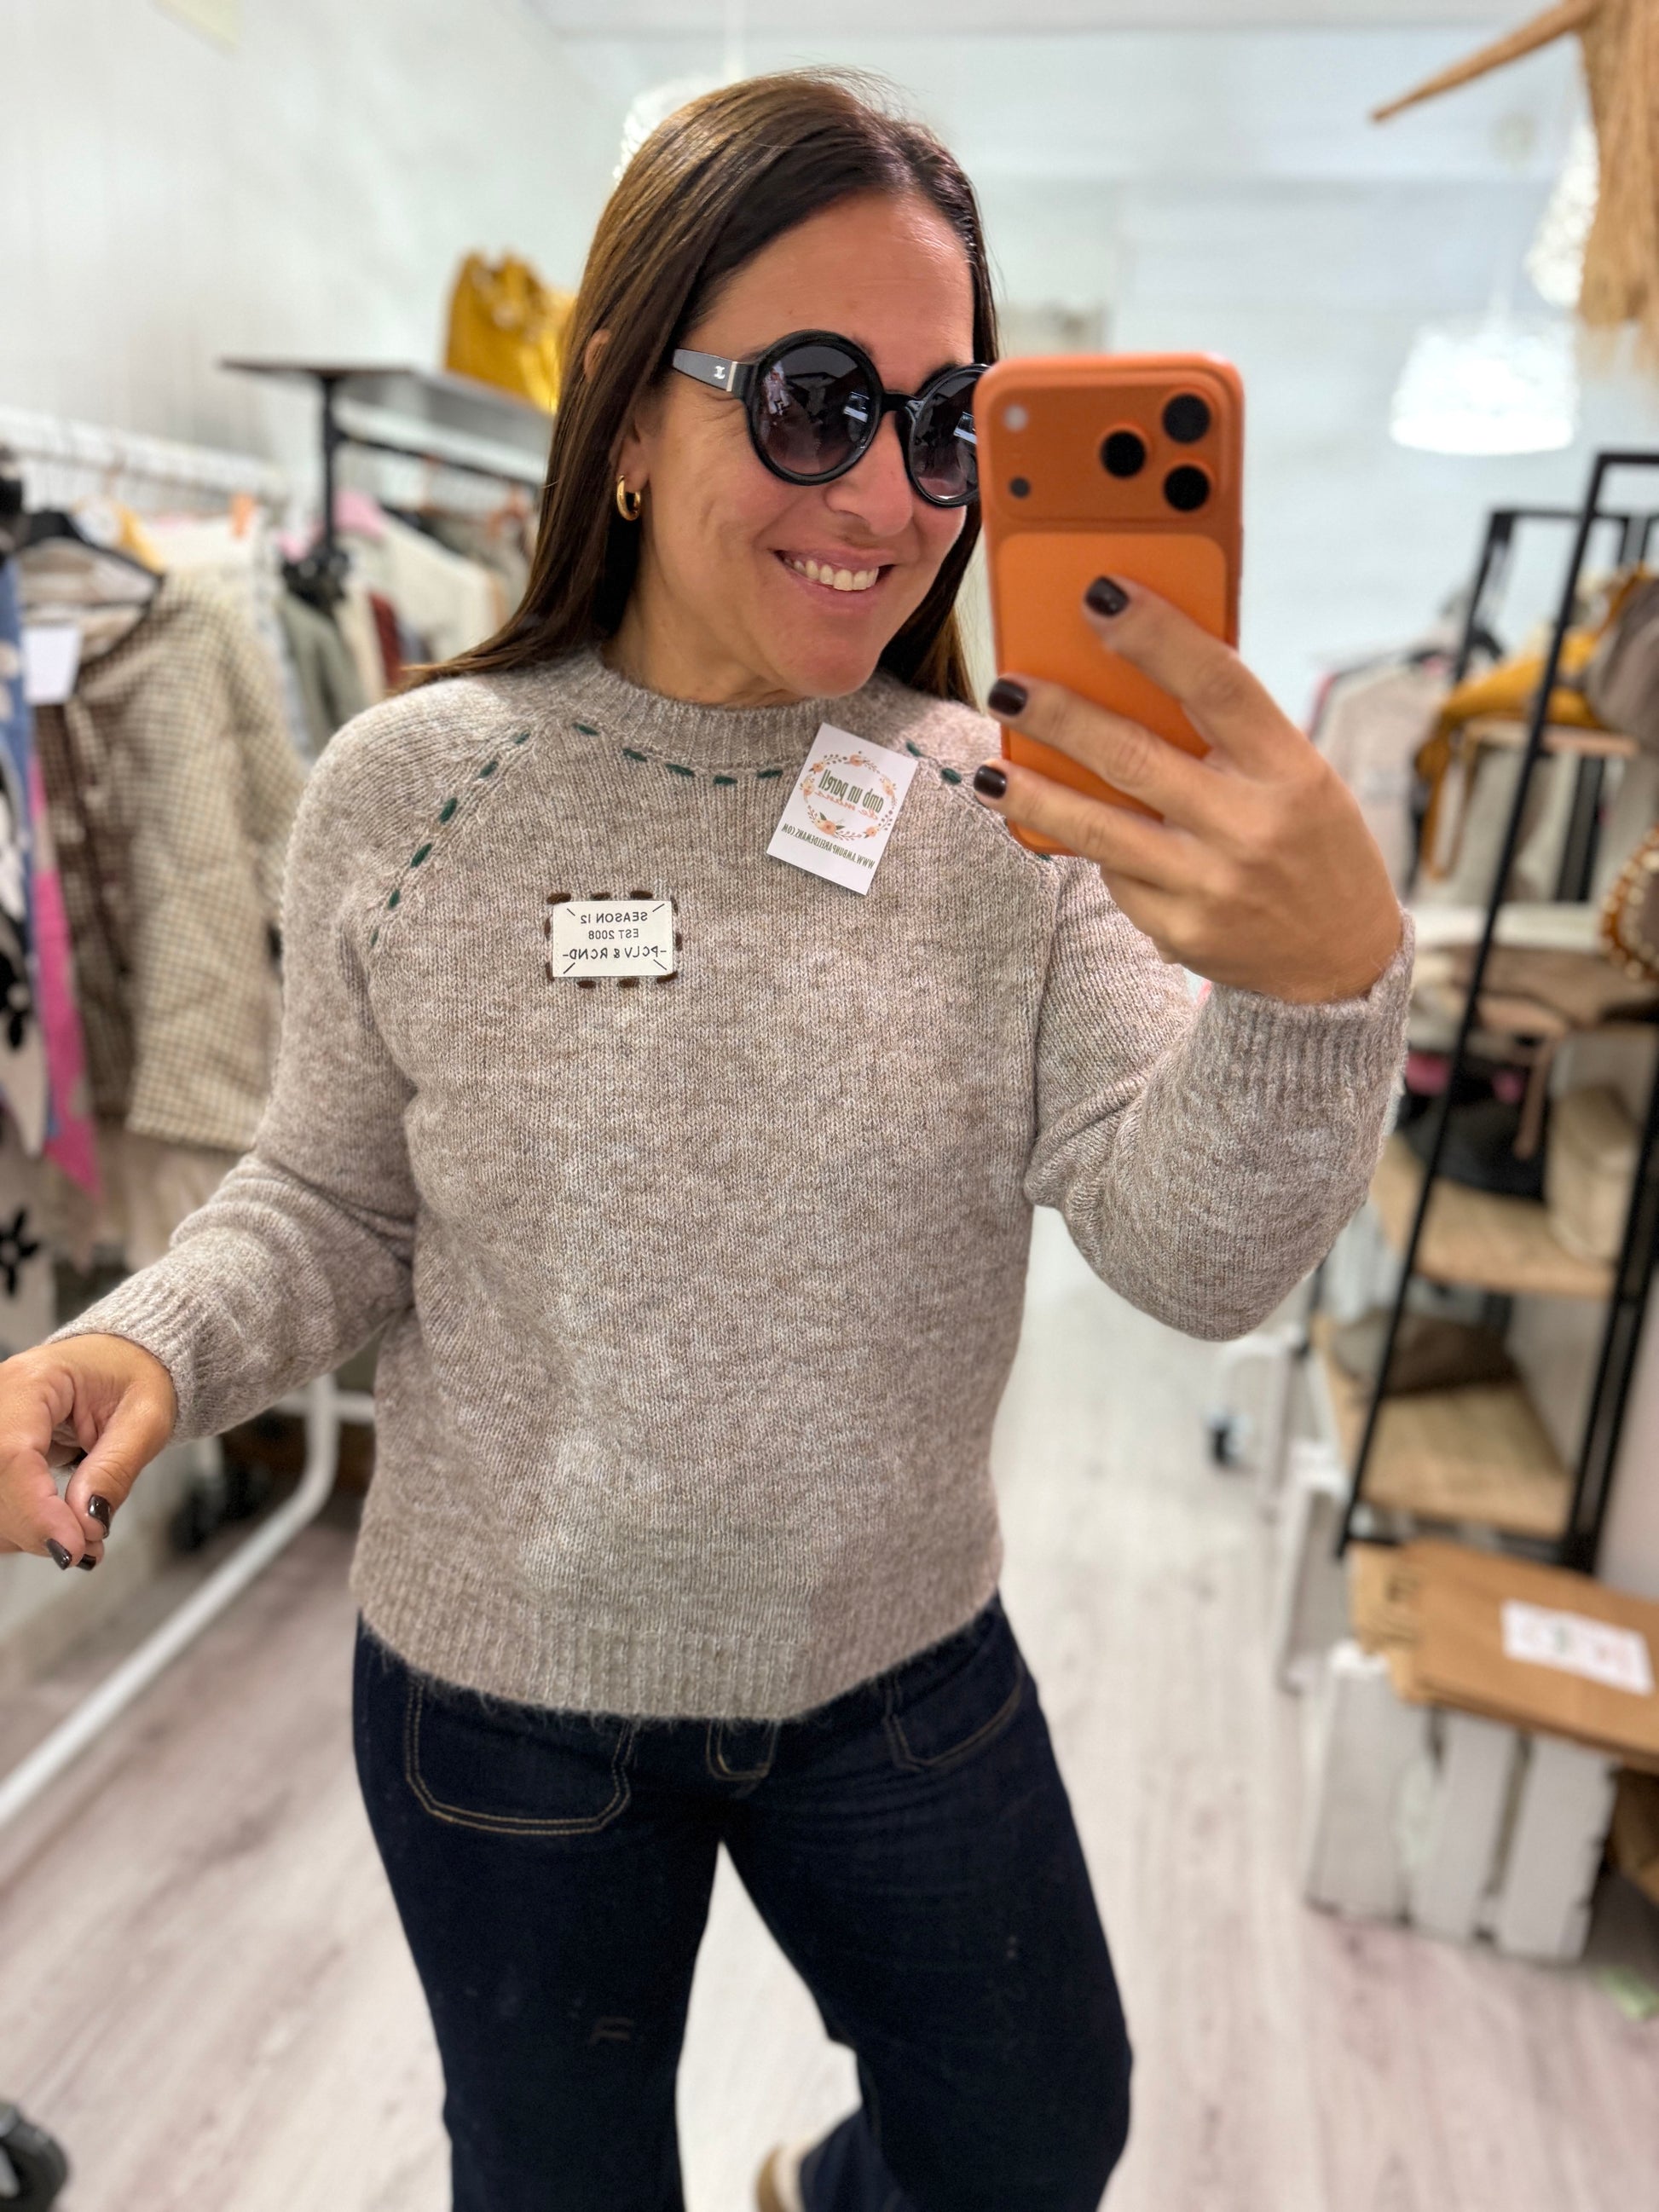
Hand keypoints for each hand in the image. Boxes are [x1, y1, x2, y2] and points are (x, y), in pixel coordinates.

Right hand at [0, 1336, 176, 1570]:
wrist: (121, 1361)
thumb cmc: (135, 1376)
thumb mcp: (146, 1417)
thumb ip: (115, 1469)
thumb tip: (88, 1522)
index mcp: (34, 1380)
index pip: (11, 1453)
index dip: (35, 1510)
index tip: (71, 1546)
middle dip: (37, 1527)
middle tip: (89, 1545)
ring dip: (28, 1532)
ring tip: (83, 1534)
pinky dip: (23, 1525)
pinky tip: (59, 1525)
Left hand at [973, 577, 1402, 1003]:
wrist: (1340, 961)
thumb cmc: (1309, 843)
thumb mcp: (1298, 779)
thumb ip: (1229, 736)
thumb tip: (1129, 675)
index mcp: (1290, 768)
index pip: (1216, 684)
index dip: (1155, 635)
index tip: (1098, 596)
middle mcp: (1251, 826)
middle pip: (1134, 756)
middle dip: (1060, 718)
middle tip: (1007, 688)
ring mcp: (1212, 885)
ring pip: (1100, 829)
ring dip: (1035, 795)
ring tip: (988, 773)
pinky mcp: (1181, 932)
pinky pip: (1115, 878)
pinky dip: (1090, 849)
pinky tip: (1067, 829)